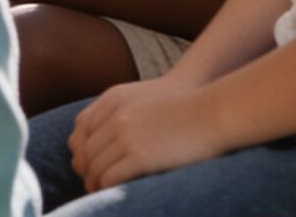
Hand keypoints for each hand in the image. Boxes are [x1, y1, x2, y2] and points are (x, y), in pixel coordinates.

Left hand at [68, 77, 229, 191]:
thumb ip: (126, 114)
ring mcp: (126, 136)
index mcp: (114, 100)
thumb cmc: (187, 109)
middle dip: (86, 171)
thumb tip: (115, 138)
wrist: (213, 112)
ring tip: (98, 193)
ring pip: (96, 167)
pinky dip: (106, 189)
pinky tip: (112, 194)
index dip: (82, 151)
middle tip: (90, 185)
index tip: (86, 165)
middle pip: (86, 151)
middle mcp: (116, 117)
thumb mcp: (147, 102)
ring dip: (94, 183)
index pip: (82, 129)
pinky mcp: (140, 157)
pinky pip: (111, 178)